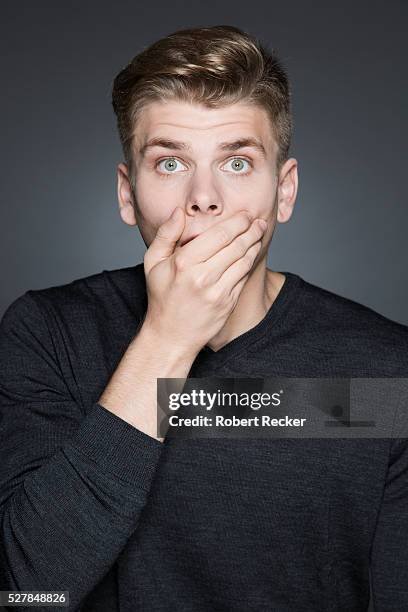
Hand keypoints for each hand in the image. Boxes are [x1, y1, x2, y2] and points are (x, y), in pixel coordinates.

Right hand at [142, 208, 267, 353]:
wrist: (171, 335)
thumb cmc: (161, 296)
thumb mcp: (152, 263)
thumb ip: (166, 235)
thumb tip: (179, 212)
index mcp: (183, 263)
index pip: (219, 235)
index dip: (237, 222)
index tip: (245, 215)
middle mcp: (202, 277)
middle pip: (236, 246)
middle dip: (251, 230)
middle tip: (258, 222)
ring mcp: (217, 292)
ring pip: (244, 261)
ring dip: (254, 245)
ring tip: (258, 234)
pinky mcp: (228, 304)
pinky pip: (244, 278)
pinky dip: (250, 263)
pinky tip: (252, 254)